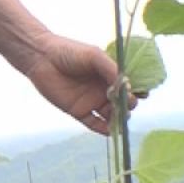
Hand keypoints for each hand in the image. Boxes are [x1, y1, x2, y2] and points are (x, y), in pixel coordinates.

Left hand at [0, 0, 125, 134]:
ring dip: (118, 119)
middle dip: (128, 106)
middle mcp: (103, 90)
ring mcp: (92, 102)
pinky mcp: (79, 112)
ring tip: (120, 117)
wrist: (42, 58)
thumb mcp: (94, 56)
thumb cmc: (69, 52)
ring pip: (112, 116)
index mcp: (110, 75)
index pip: (130, 88)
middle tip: (125, 103)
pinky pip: (95, 125)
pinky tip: (110, 130)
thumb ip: (111, 69)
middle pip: (124, 104)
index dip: (138, 92)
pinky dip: (104, 129)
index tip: (141, 93)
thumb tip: (128, 85)